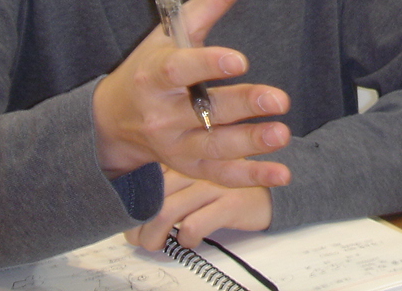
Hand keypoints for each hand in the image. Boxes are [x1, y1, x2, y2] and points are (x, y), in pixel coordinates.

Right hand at [93, 0, 291, 187]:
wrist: (113, 121)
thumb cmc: (151, 67)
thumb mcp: (174, 30)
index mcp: (154, 74)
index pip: (179, 69)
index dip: (207, 65)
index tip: (239, 60)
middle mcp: (161, 113)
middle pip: (204, 111)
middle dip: (242, 106)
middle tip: (280, 100)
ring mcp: (173, 145)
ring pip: (214, 147)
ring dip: (250, 144)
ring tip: (283, 133)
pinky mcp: (187, 167)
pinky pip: (220, 175)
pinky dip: (250, 176)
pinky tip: (282, 172)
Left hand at [126, 168, 272, 250]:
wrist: (270, 191)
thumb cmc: (225, 188)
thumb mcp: (195, 176)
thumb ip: (171, 182)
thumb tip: (136, 213)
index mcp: (187, 156)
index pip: (147, 180)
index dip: (133, 208)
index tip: (131, 225)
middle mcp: (199, 165)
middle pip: (153, 197)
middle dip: (139, 227)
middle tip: (140, 241)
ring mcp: (214, 183)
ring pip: (167, 212)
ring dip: (155, 237)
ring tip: (159, 245)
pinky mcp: (230, 202)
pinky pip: (194, 225)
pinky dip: (186, 240)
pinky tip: (190, 241)